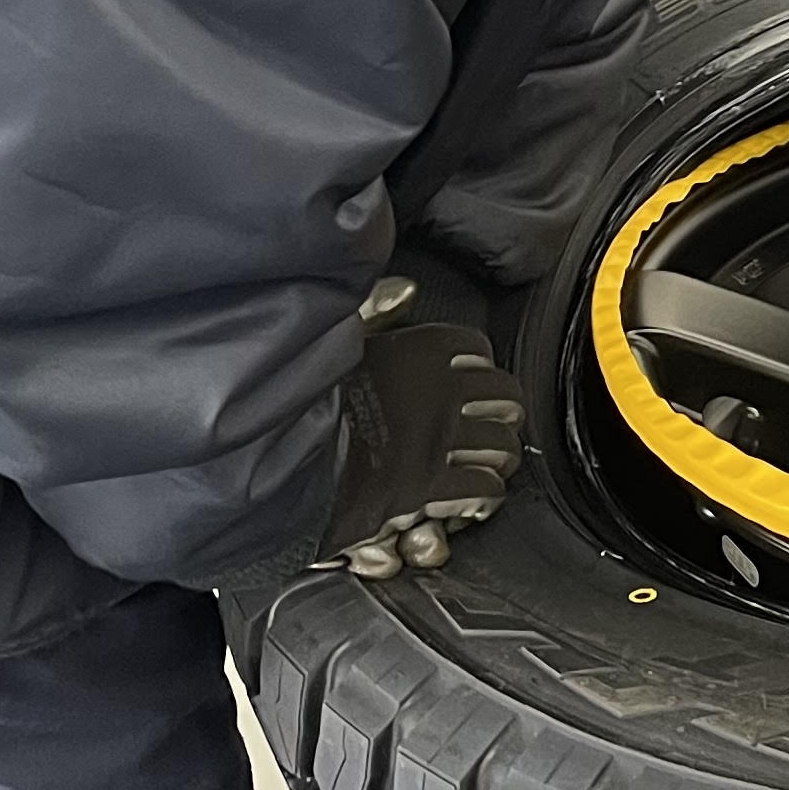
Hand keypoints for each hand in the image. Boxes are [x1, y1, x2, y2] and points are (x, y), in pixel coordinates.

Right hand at [325, 275, 526, 577]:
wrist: (283, 453)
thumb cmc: (303, 396)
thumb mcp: (339, 339)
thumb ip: (376, 313)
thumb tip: (404, 289)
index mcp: (418, 349)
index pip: (475, 349)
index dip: (478, 367)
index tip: (470, 381)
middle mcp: (438, 390)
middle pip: (505, 398)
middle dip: (502, 414)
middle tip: (491, 426)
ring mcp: (438, 439)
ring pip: (503, 446)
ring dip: (498, 459)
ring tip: (487, 465)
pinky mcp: (430, 485)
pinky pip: (484, 489)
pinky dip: (484, 496)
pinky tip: (471, 500)